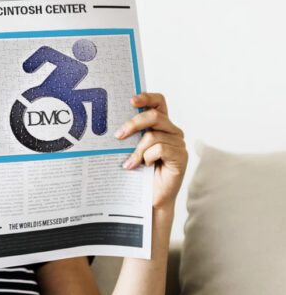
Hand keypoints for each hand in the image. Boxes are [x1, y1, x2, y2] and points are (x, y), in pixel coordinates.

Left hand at [114, 92, 187, 210]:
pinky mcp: (181, 156)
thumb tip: (114, 126)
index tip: (131, 100)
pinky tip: (143, 166)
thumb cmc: (139, 172)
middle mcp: (171, 130)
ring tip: (129, 164)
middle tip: (118, 135)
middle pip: (154, 116)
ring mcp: (178, 143)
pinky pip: (160, 149)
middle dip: (133, 124)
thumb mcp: (131, 149)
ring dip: (137, 150)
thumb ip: (130, 135)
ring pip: (153, 136)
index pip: (158, 102)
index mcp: (160, 125)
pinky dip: (147, 157)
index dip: (147, 97)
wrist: (150, 197)